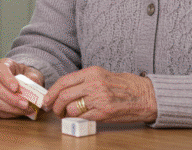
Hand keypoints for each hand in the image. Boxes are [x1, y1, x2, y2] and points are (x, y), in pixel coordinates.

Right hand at [0, 58, 44, 117]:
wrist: (26, 83)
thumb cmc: (28, 76)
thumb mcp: (33, 73)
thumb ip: (33, 77)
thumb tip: (32, 83)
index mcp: (4, 65)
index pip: (1, 70)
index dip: (7, 79)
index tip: (16, 88)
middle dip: (11, 98)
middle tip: (25, 104)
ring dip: (12, 108)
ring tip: (27, 110)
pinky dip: (11, 114)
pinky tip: (22, 112)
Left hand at [43, 66, 157, 123]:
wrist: (145, 96)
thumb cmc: (124, 86)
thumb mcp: (102, 75)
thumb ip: (85, 81)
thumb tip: (65, 90)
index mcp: (92, 72)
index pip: (64, 81)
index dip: (51, 92)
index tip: (47, 99)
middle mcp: (94, 84)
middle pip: (63, 95)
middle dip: (54, 105)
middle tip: (53, 110)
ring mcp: (99, 99)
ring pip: (71, 108)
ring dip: (64, 114)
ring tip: (65, 115)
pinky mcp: (104, 112)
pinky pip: (82, 117)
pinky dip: (76, 119)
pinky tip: (77, 118)